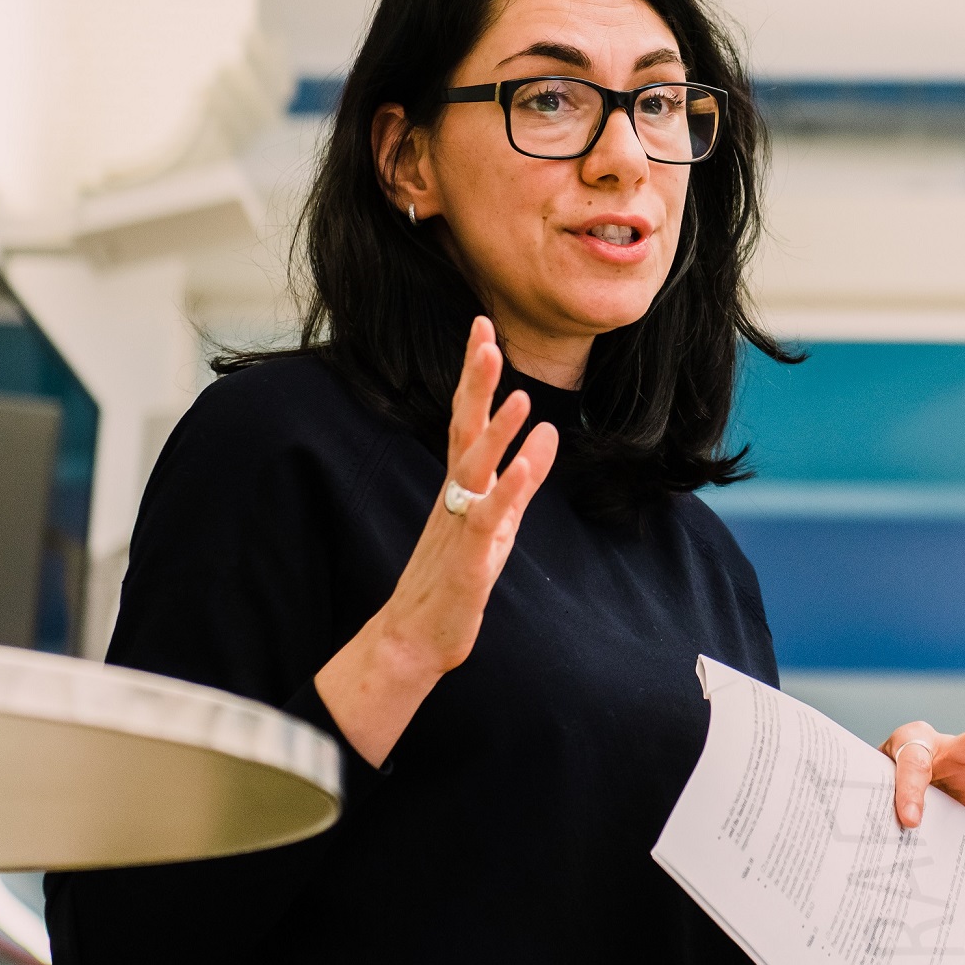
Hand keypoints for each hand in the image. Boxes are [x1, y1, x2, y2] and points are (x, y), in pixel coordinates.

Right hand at [316, 317, 558, 764]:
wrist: (417, 637)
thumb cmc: (455, 577)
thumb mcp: (499, 520)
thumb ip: (523, 477)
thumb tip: (546, 433)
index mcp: (461, 484)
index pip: (467, 417)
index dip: (475, 374)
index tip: (482, 327)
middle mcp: (455, 496)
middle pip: (463, 428)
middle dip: (474, 382)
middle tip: (484, 335)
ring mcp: (459, 525)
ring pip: (474, 469)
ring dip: (497, 432)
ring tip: (521, 396)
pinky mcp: (467, 559)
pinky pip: (488, 519)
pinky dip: (509, 490)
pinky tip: (527, 463)